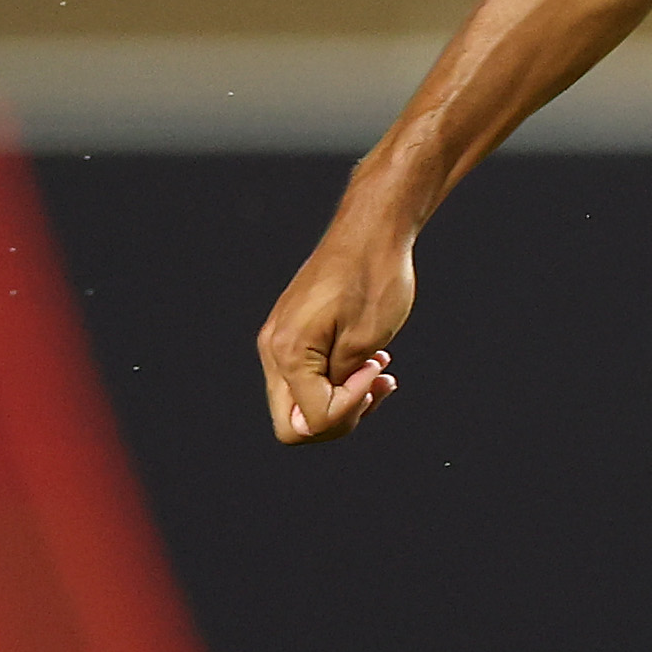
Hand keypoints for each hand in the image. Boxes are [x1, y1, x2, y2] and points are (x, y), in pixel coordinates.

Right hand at [256, 203, 415, 443]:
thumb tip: (327, 411)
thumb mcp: (367, 340)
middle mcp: (273, 349)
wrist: (370, 229)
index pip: (312, 421)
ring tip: (378, 374)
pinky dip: (336, 379)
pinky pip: (306, 375)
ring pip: (300, 401)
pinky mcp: (291, 332)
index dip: (350, 408)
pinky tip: (368, 362)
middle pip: (292, 422)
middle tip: (373, 389)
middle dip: (338, 416)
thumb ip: (343, 384)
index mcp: (288, 352)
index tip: (375, 372)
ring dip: (341, 398)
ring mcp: (278, 340)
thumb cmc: (374, 276)